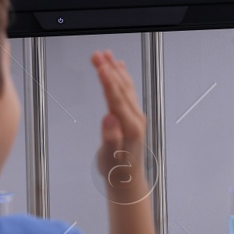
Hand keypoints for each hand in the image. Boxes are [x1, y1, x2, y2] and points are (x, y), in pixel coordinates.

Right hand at [92, 51, 147, 201]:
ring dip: (115, 69)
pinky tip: (119, 67)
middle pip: (120, 88)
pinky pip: (128, 91)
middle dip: (108, 69)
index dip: (108, 82)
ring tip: (105, 54)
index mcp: (130, 127)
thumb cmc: (116, 171)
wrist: (127, 179)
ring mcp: (136, 115)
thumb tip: (109, 118)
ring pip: (125, 87)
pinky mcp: (133, 116)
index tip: (101, 67)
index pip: (117, 99)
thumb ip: (110, 138)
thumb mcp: (109, 158)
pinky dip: (123, 77)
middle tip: (96, 54)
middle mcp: (136, 118)